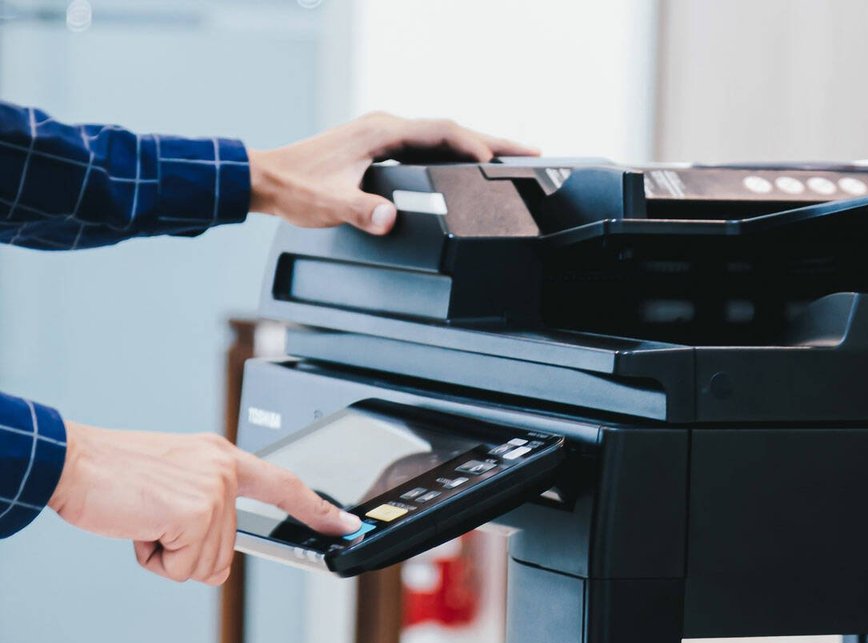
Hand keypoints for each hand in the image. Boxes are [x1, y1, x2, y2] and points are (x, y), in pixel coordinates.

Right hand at [47, 422, 360, 584]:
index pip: (283, 484)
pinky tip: (139, 527)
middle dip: (184, 551)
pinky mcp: (198, 514)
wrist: (72, 464)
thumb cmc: (111, 475)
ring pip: (204, 565)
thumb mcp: (172, 481)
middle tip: (152, 519)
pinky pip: (182, 569)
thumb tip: (216, 561)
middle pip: (227, 551)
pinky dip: (153, 559)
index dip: (316, 507)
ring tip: (143, 519)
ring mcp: (216, 492)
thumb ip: (204, 507)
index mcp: (221, 457)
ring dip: (165, 555)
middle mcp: (225, 470)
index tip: (344, 524)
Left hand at [247, 111, 538, 234]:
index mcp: (381, 131)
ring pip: (442, 136)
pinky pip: (428, 145)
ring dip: (477, 145)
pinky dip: (455, 153)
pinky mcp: (381, 146)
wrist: (266, 178)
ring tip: (510, 159)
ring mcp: (384, 134)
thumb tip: (390, 219)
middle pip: (451, 129)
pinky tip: (468, 166)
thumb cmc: (295, 186)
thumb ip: (362, 210)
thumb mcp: (331, 203)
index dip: (475, 144)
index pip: (441, 131)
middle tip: (529, 152)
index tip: (500, 159)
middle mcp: (386, 126)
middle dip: (492, 140)